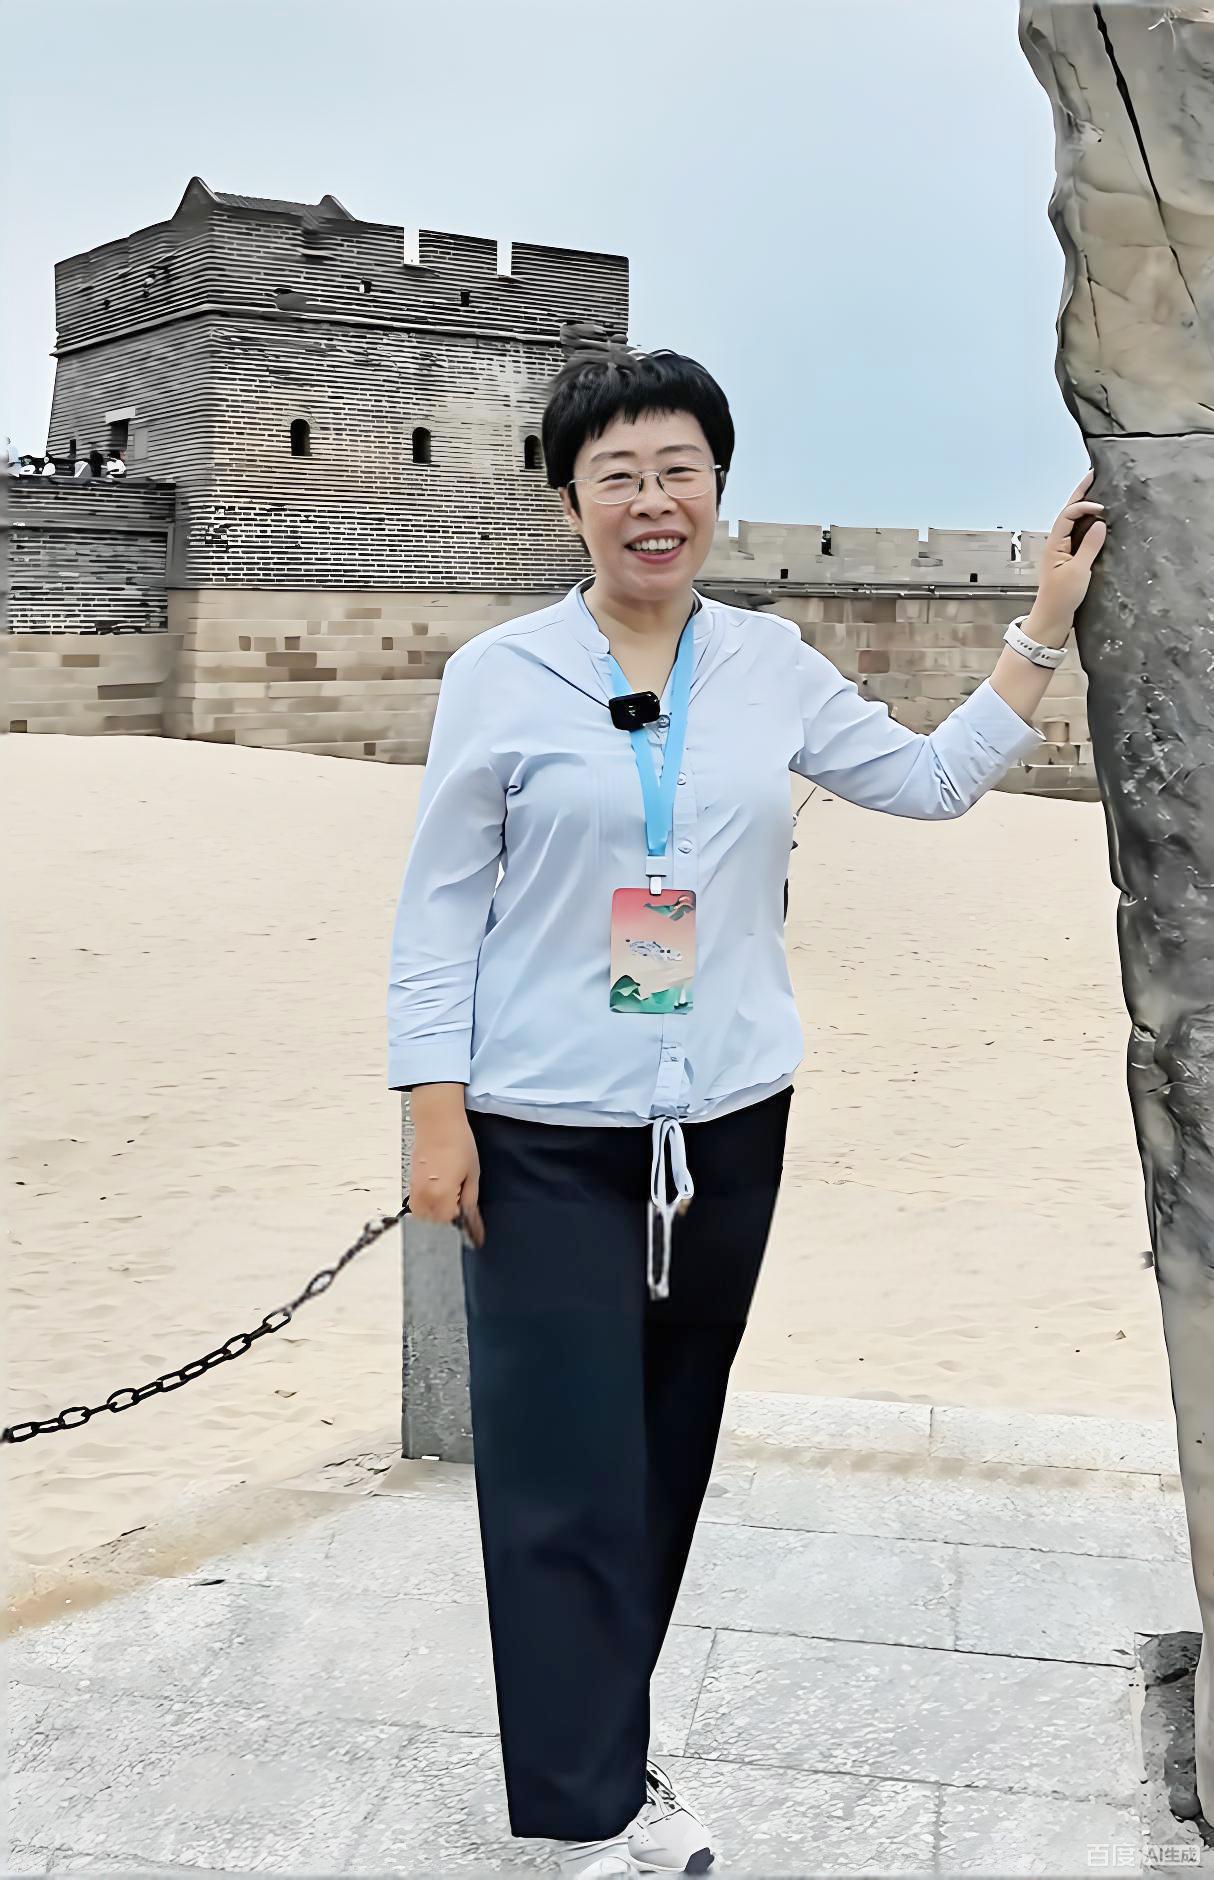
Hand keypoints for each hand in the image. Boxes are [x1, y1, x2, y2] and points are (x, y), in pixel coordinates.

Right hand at [409, 1086, 484, 1246]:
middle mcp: (424, 1197)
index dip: (462, 1233)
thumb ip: (470, 1204)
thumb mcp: (472, 1175)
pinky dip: (428, 1213)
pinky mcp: (411, 1185)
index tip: (473, 1236)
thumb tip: (473, 1226)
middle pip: (434, 1229)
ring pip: (423, 1222)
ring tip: (453, 1216)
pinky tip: (441, 1206)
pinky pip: (417, 1209)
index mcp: (441, 1196)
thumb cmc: (458, 1143)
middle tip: (464, 1227)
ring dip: (437, 1223)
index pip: (450, 1228)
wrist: (438, 1122)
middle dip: (449, 1231)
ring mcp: (415, 1192)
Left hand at [1030, 467, 1108, 643]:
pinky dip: (1087, 523)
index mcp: (1055, 543)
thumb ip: (1089, 546)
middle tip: (1093, 475)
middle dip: (1080, 494)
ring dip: (1084, 506)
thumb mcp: (1078, 571)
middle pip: (1069, 513)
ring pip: (1073, 522)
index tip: (1102, 508)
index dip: (1084, 506)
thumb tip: (1099, 523)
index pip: (1068, 515)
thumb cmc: (1061, 598)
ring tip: (1096, 489)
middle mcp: (1057, 543)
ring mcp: (1062, 551)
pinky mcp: (1069, 560)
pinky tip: (1097, 520)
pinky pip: (1079, 535)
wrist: (1052, 619)